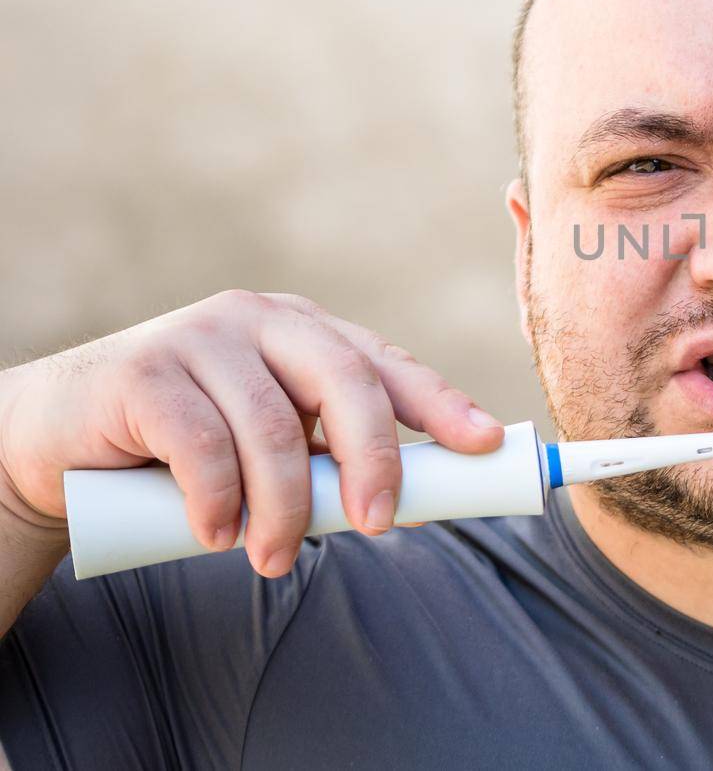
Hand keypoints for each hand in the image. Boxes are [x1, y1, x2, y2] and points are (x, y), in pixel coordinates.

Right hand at [0, 290, 503, 576]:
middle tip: (378, 524)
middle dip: (373, 458)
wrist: (58, 437)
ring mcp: (201, 339)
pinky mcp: (143, 373)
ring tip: (271, 559)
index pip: (387, 364)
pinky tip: (215, 534)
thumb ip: (324, 458)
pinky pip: (202, 442)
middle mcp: (261, 322)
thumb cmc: (183, 448)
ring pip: (274, 427)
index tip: (485, 444)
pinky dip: (219, 499)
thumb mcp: (267, 444)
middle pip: (345, 381)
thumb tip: (404, 504)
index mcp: (305, 333)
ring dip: (283, 506)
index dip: (441, 403)